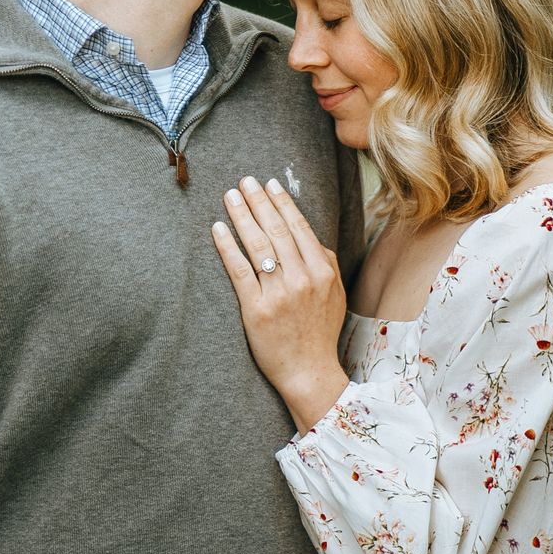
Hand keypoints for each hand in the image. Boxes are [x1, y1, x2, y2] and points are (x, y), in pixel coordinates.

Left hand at [210, 177, 349, 432]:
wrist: (309, 372)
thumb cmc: (319, 332)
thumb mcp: (334, 294)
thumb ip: (325, 262)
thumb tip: (309, 235)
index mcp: (323, 271)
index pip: (299, 227)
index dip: (282, 202)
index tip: (269, 184)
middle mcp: (303, 278)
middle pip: (276, 230)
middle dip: (258, 202)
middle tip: (244, 181)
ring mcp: (279, 294)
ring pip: (258, 245)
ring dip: (242, 216)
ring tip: (230, 197)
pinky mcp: (256, 309)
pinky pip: (239, 270)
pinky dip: (228, 247)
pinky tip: (218, 229)